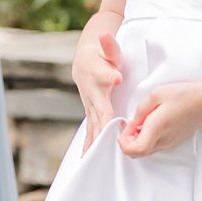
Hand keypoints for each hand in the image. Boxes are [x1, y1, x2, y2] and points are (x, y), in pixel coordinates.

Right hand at [74, 29, 122, 147]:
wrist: (85, 60)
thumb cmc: (101, 55)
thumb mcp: (108, 49)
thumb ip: (110, 48)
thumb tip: (107, 41)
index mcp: (98, 78)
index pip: (104, 83)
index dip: (109, 85)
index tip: (116, 83)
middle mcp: (92, 95)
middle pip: (97, 116)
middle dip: (100, 133)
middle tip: (103, 148)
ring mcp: (89, 105)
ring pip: (92, 126)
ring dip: (93, 142)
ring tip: (92, 159)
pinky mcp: (90, 112)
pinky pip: (90, 129)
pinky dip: (88, 143)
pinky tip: (87, 157)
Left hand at [117, 83, 201, 157]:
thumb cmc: (183, 96)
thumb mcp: (155, 94)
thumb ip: (140, 110)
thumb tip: (133, 122)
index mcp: (157, 128)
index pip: (136, 150)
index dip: (124, 143)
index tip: (123, 128)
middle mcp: (163, 140)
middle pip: (138, 153)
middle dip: (127, 141)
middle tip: (128, 125)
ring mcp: (169, 143)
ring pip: (146, 150)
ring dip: (136, 140)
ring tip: (138, 122)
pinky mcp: (173, 141)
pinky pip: (154, 146)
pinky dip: (146, 138)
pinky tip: (148, 124)